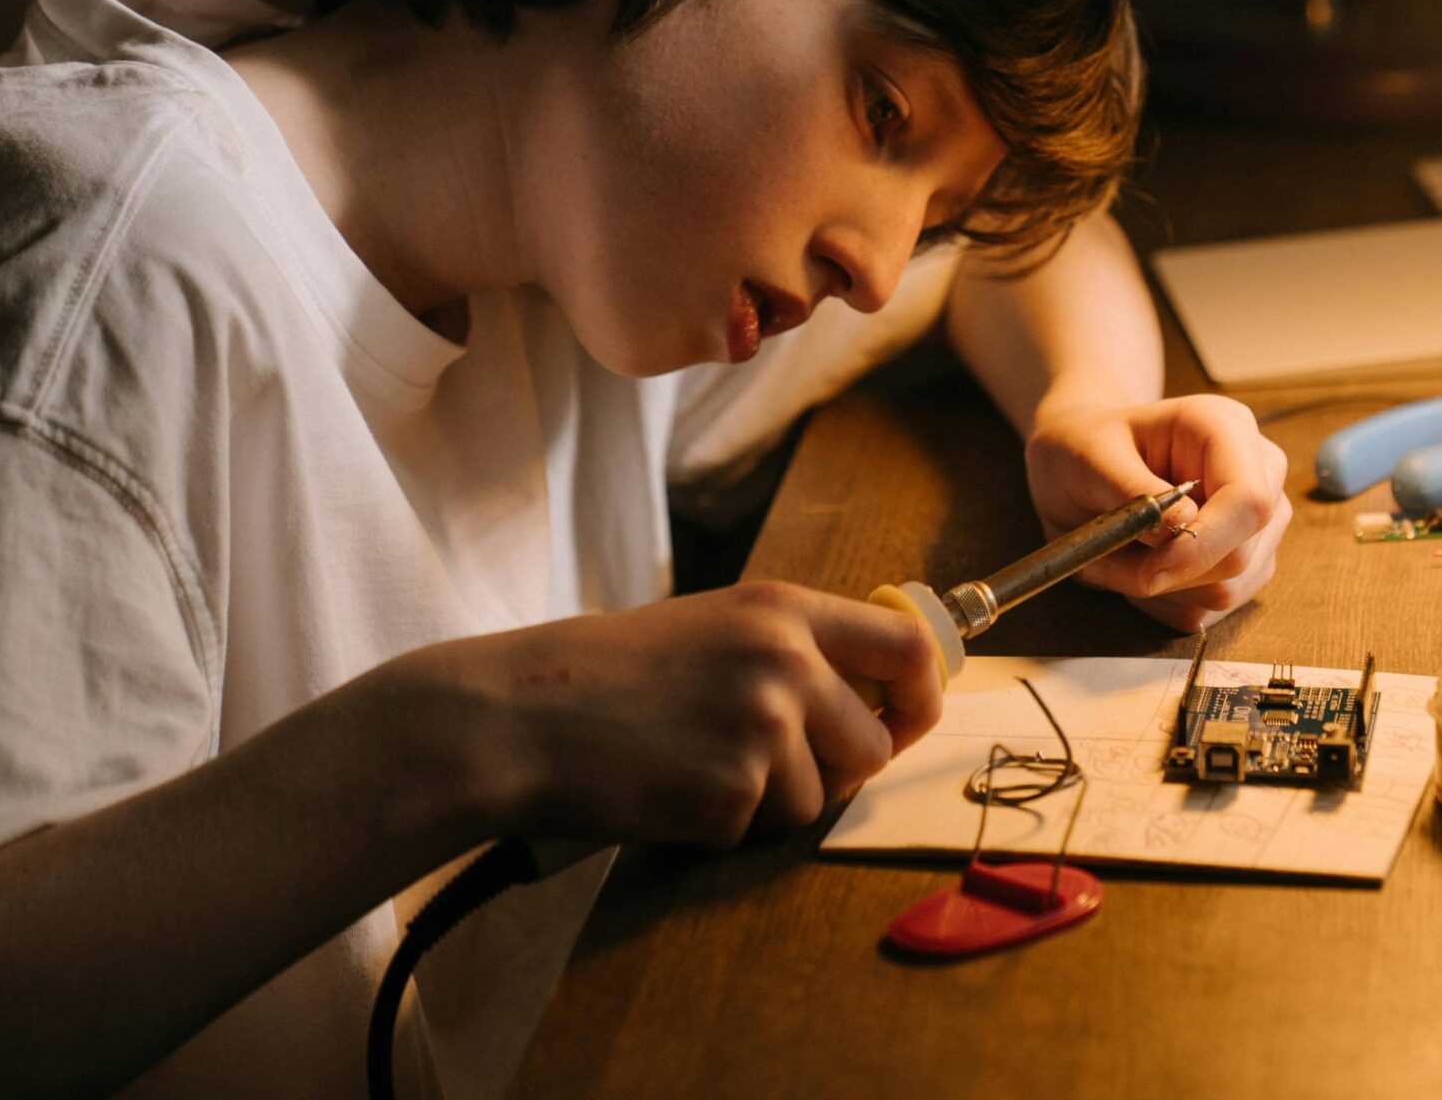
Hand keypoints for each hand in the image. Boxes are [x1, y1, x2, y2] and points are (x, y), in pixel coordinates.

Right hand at [399, 581, 944, 848]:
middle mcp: (786, 660)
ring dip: (768, 803)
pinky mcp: (734, 790)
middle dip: (836, 772)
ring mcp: (763, 725)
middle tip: (771, 770)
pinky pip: (757, 831)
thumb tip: (868, 703)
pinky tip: (666, 790)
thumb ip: (791, 652)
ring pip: (817, 799)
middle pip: (874, 744)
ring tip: (692, 766)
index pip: (908, 644)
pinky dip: (718, 826)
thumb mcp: (712, 628)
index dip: (921, 692)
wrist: (519, 715)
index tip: (906, 719)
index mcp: (783, 610)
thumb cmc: (606, 676)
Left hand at [1023, 394, 1290, 632]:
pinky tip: (1136, 568)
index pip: (1249, 501)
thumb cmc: (1086, 446)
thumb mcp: (1089, 457)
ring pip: (1226, 591)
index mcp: (1226, 429)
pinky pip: (1210, 610)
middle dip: (1169, 574)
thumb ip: (1132, 488)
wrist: (1086, 460)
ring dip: (1159, 591)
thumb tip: (1181, 527)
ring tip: (1114, 556)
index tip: (1147, 569)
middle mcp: (1259, 474)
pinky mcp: (1245, 564)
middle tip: (1105, 559)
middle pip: (1240, 554)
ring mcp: (1259, 523)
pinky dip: (1163, 602)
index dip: (1204, 545)